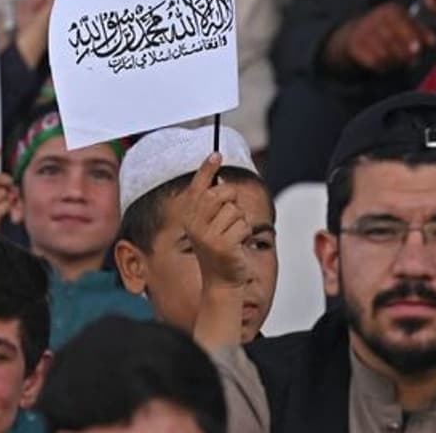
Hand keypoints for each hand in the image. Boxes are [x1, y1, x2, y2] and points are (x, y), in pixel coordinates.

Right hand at [185, 153, 250, 289]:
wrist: (222, 280)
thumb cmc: (220, 249)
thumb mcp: (212, 225)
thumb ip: (214, 204)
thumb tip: (223, 181)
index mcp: (190, 216)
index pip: (197, 187)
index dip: (206, 169)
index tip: (216, 154)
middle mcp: (194, 225)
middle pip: (219, 194)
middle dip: (231, 197)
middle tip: (231, 214)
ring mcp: (207, 236)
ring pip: (234, 211)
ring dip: (240, 222)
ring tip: (232, 237)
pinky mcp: (222, 245)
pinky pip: (243, 226)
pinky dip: (245, 234)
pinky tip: (237, 246)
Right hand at [328, 2, 435, 73]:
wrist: (350, 38)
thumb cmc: (384, 33)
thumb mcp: (403, 27)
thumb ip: (421, 33)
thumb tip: (434, 42)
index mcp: (391, 10)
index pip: (406, 23)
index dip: (414, 37)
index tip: (419, 49)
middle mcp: (375, 17)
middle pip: (396, 40)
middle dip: (406, 54)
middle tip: (411, 61)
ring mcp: (363, 31)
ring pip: (387, 53)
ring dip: (395, 62)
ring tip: (395, 62)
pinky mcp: (353, 46)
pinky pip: (374, 62)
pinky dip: (382, 67)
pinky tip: (382, 64)